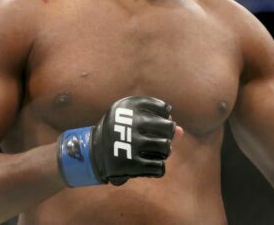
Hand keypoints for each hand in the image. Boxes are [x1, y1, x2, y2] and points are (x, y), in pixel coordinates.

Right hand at [57, 96, 177, 186]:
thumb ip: (159, 123)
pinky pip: (159, 167)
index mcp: (127, 105)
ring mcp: (129, 143)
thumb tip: (181, 132)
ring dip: (163, 152)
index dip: (165, 117)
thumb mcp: (133, 120)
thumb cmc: (119, 132)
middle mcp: (128, 122)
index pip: (163, 108)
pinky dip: (157, 167)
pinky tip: (149, 164)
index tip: (156, 123)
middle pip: (168, 127)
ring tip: (154, 151)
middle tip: (158, 139)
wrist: (92, 153)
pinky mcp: (129, 164)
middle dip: (167, 135)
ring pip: (166, 148)